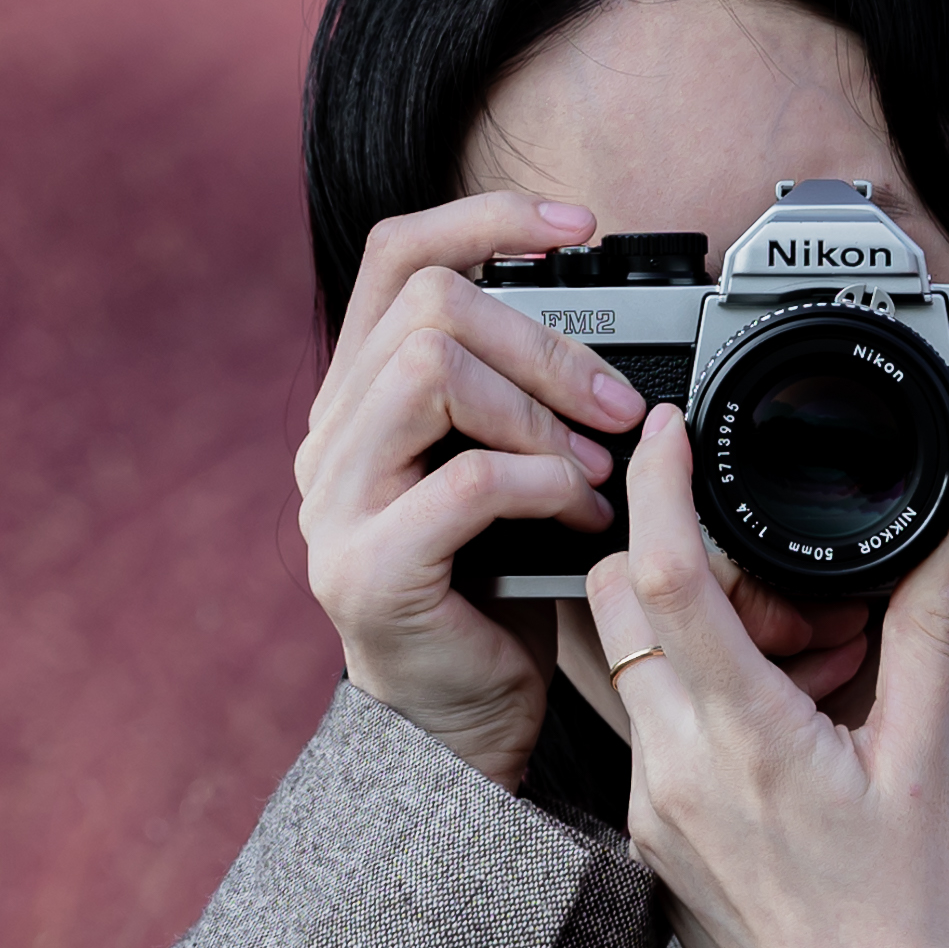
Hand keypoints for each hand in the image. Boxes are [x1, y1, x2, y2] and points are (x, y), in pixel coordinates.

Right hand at [296, 195, 646, 786]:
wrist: (455, 730)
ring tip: (596, 466)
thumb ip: (516, 399)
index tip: (576, 227)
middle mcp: (332, 439)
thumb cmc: (492, 599)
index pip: (396, 255)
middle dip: (545, 343)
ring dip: (541, 411)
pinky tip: (582, 516)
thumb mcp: (507, 475)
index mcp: (361, 398)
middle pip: (428, 305)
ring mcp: (337, 503)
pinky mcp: (368, 568)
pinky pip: (466, 479)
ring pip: (432, 371)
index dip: (484, 217)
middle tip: (616, 405)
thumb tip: (609, 332)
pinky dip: (545, 484)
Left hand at [581, 412, 948, 947]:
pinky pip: (650, 733)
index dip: (656, 486)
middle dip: (664, 553)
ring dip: (684, 627)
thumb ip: (931, 630)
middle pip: (614, 609)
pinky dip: (696, 695)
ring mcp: (656, 810)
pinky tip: (779, 720)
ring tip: (789, 650)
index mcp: (742, 740)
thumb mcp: (929, 764)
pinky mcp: (656, 844)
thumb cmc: (907, 935)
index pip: (662, 579)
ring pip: (626, 669)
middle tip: (758, 562)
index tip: (665, 431)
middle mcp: (675, 771)